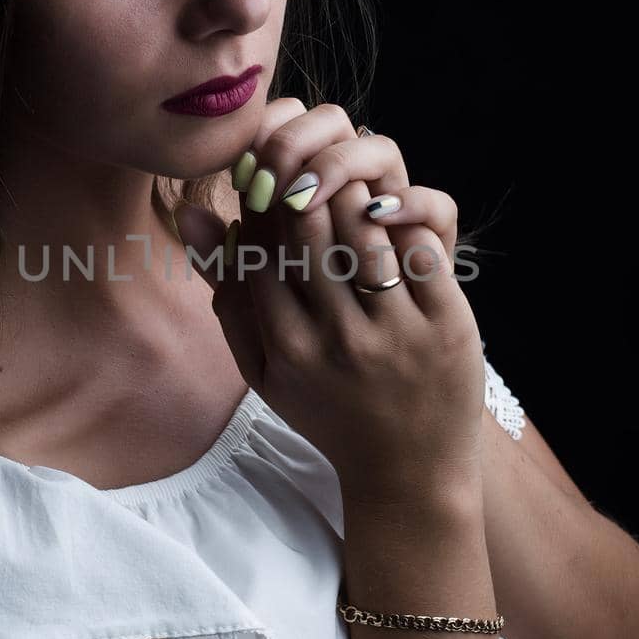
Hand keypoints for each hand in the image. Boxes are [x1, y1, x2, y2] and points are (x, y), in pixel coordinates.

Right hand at [171, 100, 485, 508]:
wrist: (407, 474)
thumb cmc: (328, 412)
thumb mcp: (264, 368)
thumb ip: (228, 294)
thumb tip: (192, 213)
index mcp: (287, 346)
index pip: (262, 248)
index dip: (263, 203)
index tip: (273, 181)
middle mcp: (337, 338)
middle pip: (309, 230)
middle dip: (305, 185)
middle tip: (311, 165)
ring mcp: (394, 333)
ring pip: (363, 231)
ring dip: (353, 191)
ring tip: (349, 177)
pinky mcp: (446, 326)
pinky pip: (420, 252)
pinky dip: (404, 219)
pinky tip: (392, 209)